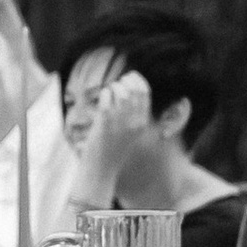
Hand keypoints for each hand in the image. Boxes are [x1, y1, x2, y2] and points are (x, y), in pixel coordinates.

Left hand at [70, 67, 155, 198]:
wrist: (101, 170)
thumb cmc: (112, 150)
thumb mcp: (129, 133)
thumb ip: (131, 115)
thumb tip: (127, 91)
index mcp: (141, 123)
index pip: (145, 93)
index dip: (137, 80)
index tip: (130, 76)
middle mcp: (133, 121)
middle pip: (134, 89)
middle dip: (125, 81)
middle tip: (117, 84)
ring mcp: (119, 122)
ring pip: (120, 91)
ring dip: (113, 86)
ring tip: (108, 93)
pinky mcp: (104, 123)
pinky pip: (106, 97)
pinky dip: (105, 93)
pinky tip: (103, 98)